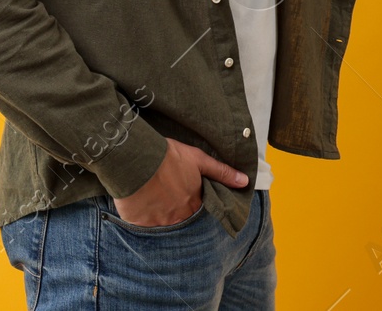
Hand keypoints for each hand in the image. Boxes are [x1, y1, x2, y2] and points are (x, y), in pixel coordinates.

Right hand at [112, 139, 247, 226]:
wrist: (138, 159)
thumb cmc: (169, 157)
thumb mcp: (199, 160)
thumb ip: (222, 173)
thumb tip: (244, 182)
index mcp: (193, 204)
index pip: (196, 208)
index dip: (190, 199)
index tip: (182, 189)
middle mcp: (177, 217)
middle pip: (179, 217)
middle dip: (175, 207)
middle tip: (165, 192)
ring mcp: (157, 222)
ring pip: (160, 222)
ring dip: (158, 212)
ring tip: (152, 195)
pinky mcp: (137, 223)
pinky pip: (141, 224)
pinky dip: (141, 215)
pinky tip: (139, 201)